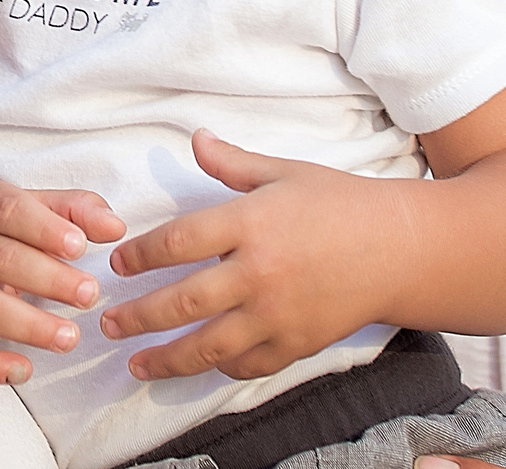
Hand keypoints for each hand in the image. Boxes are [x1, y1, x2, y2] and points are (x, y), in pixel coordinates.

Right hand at [0, 182, 124, 383]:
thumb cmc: (1, 232)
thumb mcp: (33, 208)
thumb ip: (76, 211)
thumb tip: (115, 228)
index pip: (8, 209)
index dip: (44, 228)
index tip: (81, 247)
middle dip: (49, 279)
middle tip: (91, 295)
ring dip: (28, 325)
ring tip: (70, 338)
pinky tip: (25, 370)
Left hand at [103, 129, 396, 381]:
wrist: (398, 248)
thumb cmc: (339, 203)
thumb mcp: (284, 172)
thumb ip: (233, 163)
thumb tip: (195, 138)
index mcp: (251, 223)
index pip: (179, 242)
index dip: (141, 254)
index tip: (117, 263)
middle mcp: (259, 272)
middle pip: (182, 301)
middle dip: (138, 316)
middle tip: (107, 321)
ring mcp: (278, 313)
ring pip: (208, 345)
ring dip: (165, 358)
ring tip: (134, 363)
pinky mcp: (296, 343)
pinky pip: (247, 364)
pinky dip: (219, 367)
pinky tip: (198, 364)